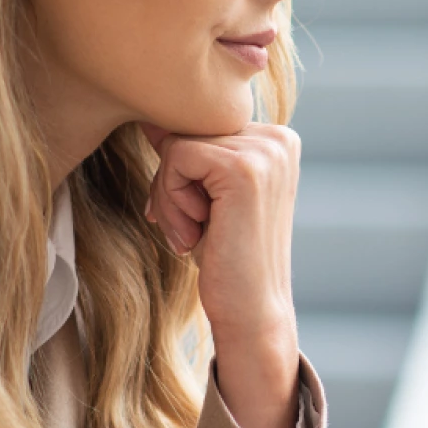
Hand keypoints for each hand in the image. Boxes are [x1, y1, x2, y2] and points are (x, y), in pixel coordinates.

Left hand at [138, 120, 301, 427]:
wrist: (250, 313)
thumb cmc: (226, 258)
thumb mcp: (205, 196)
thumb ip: (189, 153)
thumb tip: (149, 115)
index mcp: (277, 140)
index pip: (198, 128)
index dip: (183, 174)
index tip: (200, 216)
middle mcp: (279, 138)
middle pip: (185, 131)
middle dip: (173, 185)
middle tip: (197, 229)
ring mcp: (265, 151)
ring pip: (176, 145)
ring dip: (171, 197)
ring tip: (199, 233)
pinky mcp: (242, 168)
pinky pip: (176, 158)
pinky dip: (172, 201)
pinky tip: (198, 233)